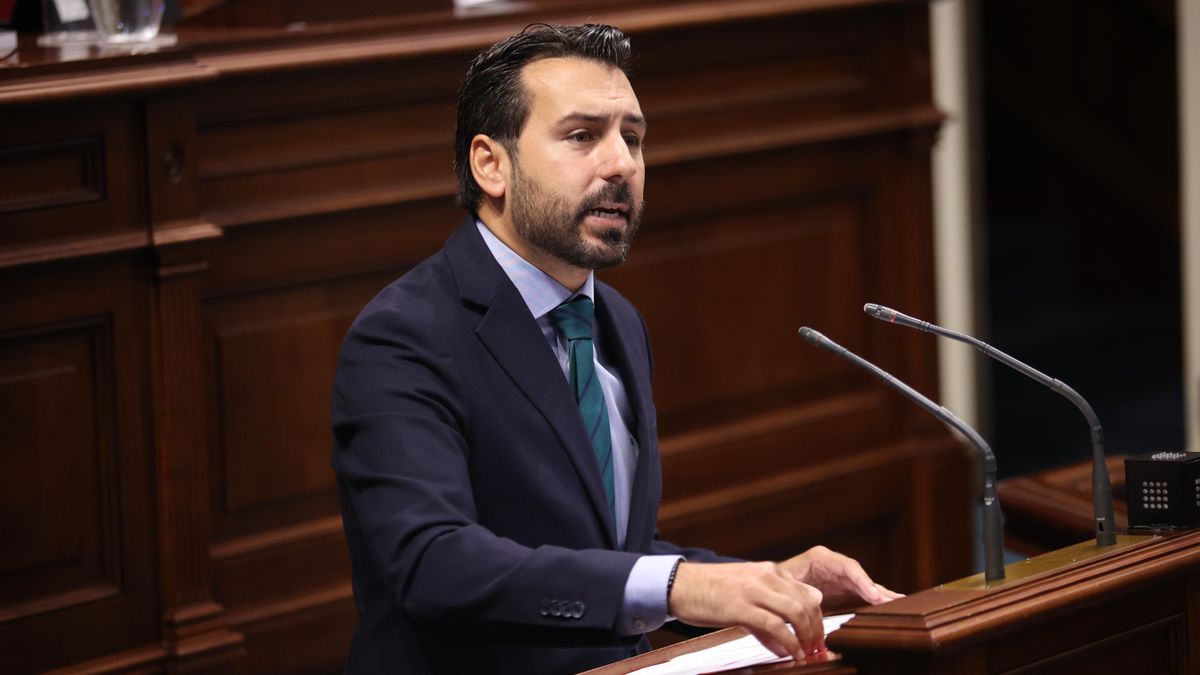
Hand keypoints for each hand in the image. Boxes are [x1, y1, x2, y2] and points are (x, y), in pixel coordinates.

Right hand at [667, 561, 826, 660]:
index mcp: (769, 570)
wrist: (680, 584)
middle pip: (806, 603)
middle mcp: (765, 576)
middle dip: (816, 629)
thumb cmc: (713, 589)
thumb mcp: (748, 589)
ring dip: (805, 637)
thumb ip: (774, 603)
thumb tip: (799, 624)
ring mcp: (753, 590)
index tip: (818, 636)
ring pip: (796, 612)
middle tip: (816, 648)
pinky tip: (790, 653)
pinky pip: (775, 626)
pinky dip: (788, 642)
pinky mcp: (741, 607)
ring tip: (806, 652)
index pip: (807, 593)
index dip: (818, 618)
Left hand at [778, 546, 903, 608]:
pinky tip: (889, 605)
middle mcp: (833, 564)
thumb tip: (818, 597)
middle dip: (876, 589)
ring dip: (880, 595)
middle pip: (860, 576)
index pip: (847, 566)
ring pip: (864, 585)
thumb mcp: (785, 582)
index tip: (874, 595)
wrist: (772, 587)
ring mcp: (840, 576)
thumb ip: (800, 588)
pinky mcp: (843, 588)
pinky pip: (862, 593)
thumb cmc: (776, 582)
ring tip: (900, 603)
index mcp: (820, 558)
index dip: (862, 581)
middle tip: (893, 601)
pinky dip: (874, 599)